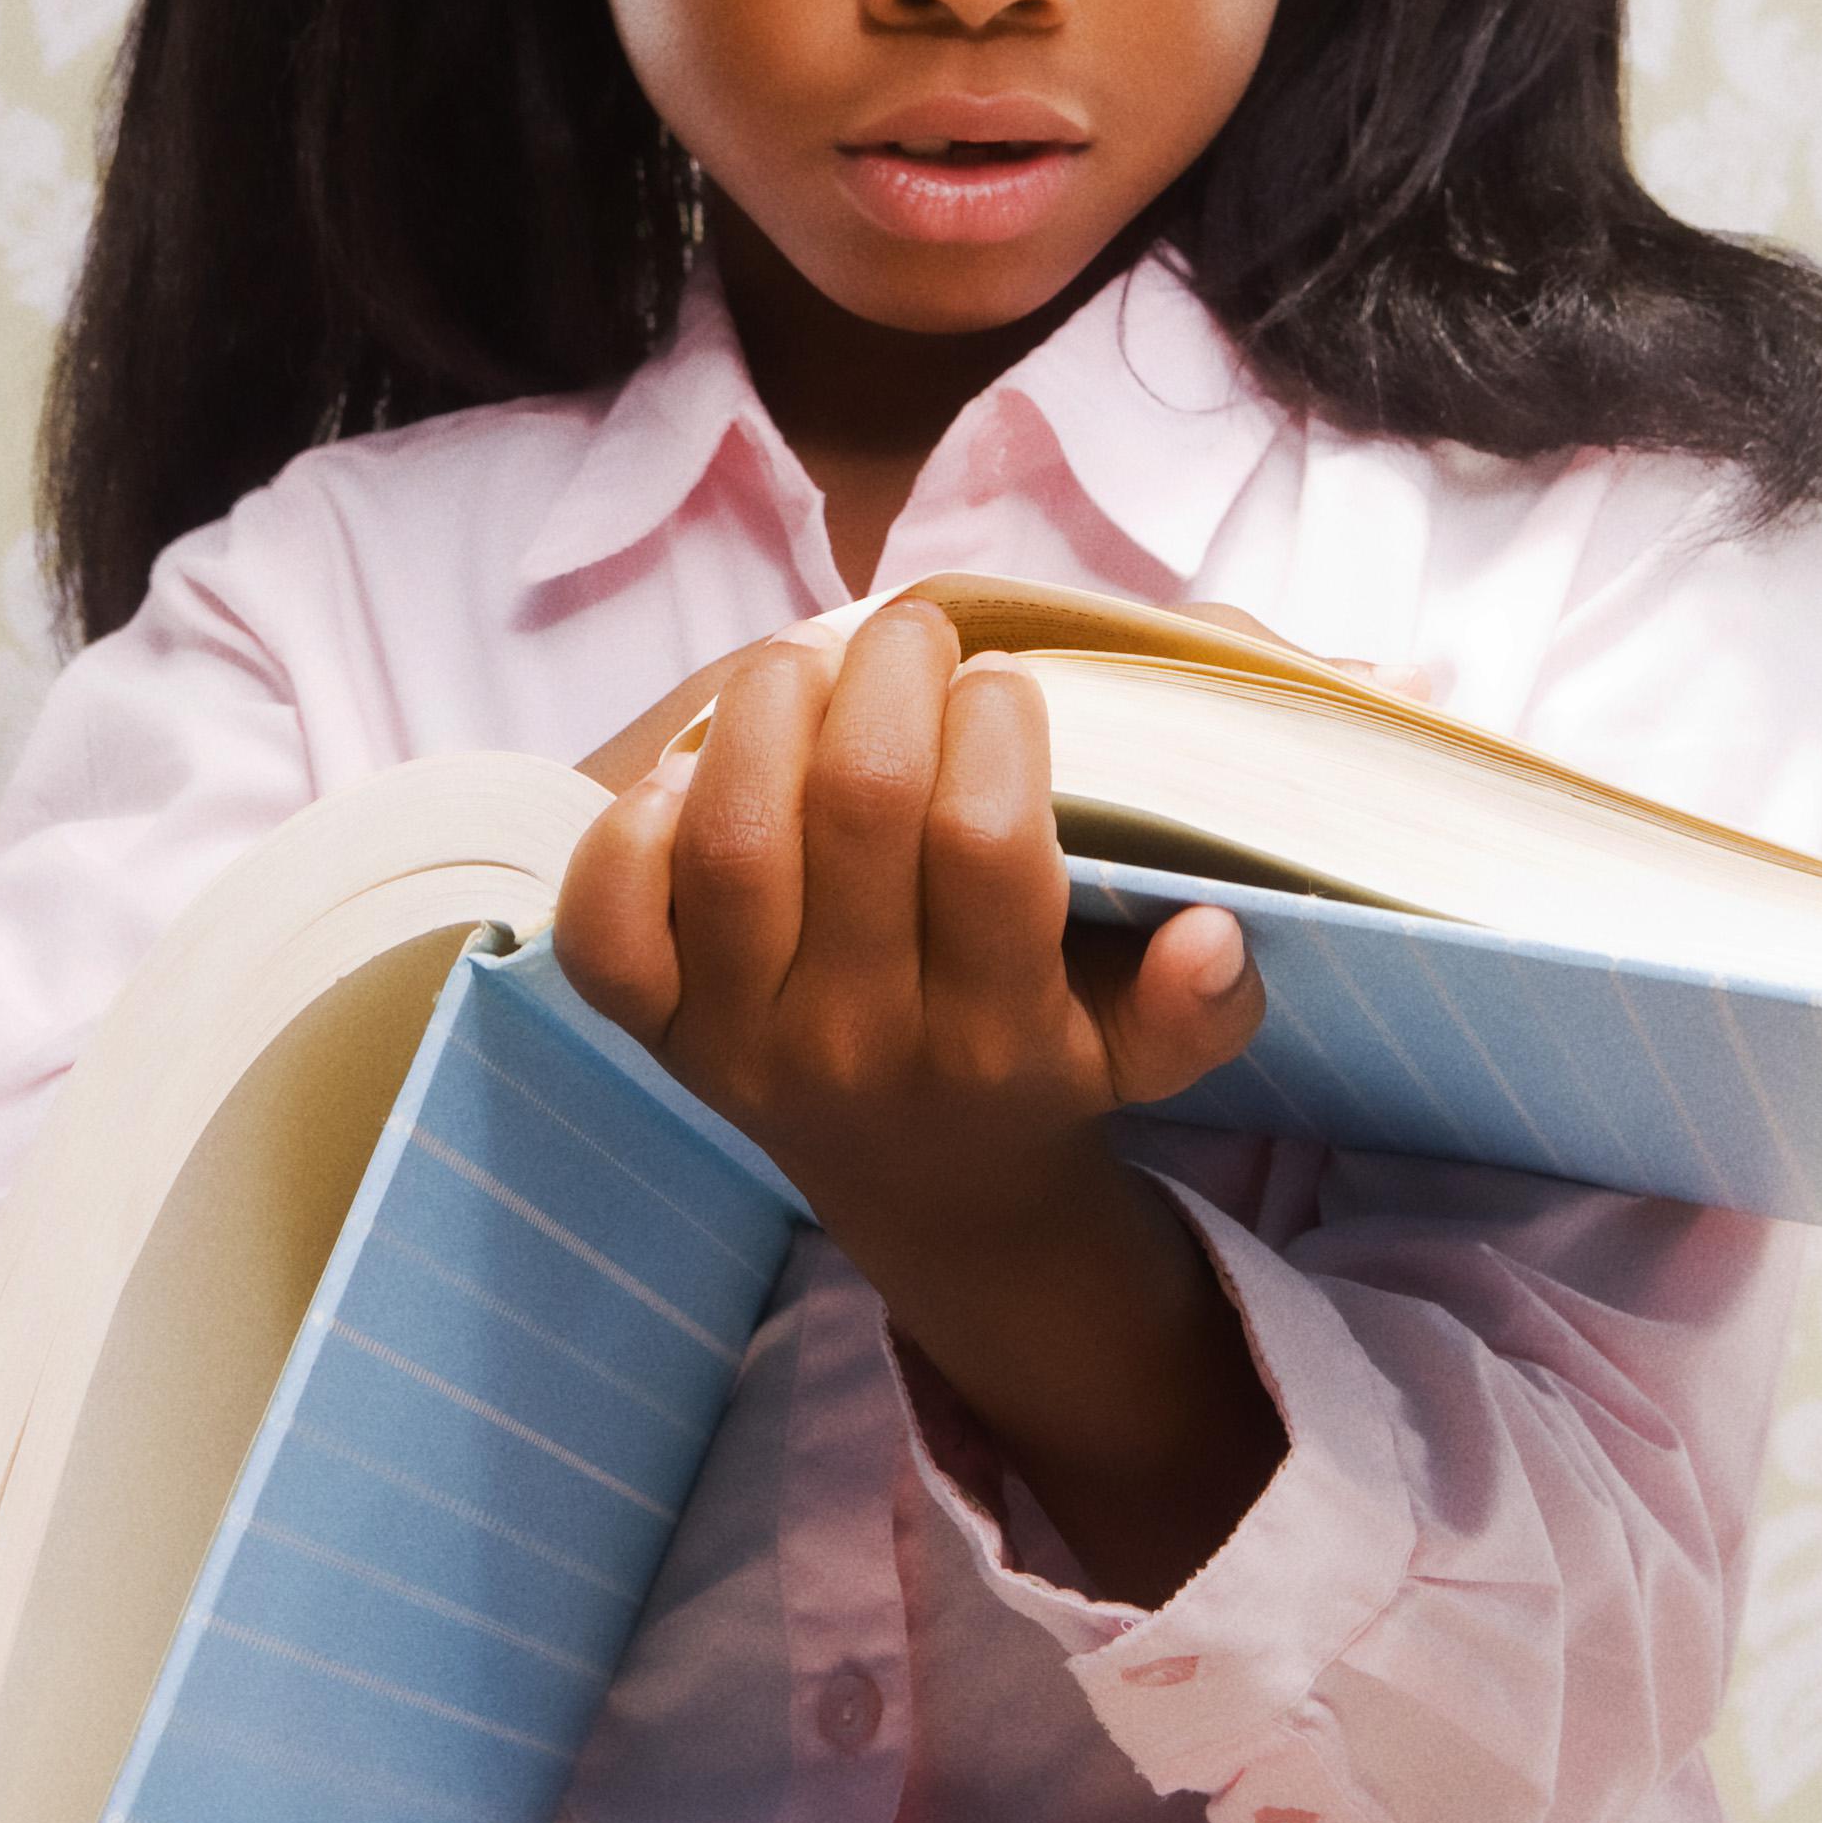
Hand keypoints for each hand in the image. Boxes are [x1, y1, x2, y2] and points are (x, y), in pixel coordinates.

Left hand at [555, 600, 1280, 1598]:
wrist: (929, 1190)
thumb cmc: (1045, 1061)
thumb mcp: (1149, 1050)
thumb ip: (1199, 1005)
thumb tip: (1211, 937)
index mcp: (996, 1036)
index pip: (985, 840)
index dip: (994, 721)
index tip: (1002, 680)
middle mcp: (860, 1044)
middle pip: (858, 805)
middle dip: (889, 672)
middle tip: (913, 632)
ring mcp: (741, 1043)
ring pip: (733, 836)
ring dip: (768, 708)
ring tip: (812, 661)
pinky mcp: (655, 1032)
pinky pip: (610, 922)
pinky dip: (635, 828)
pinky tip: (696, 777)